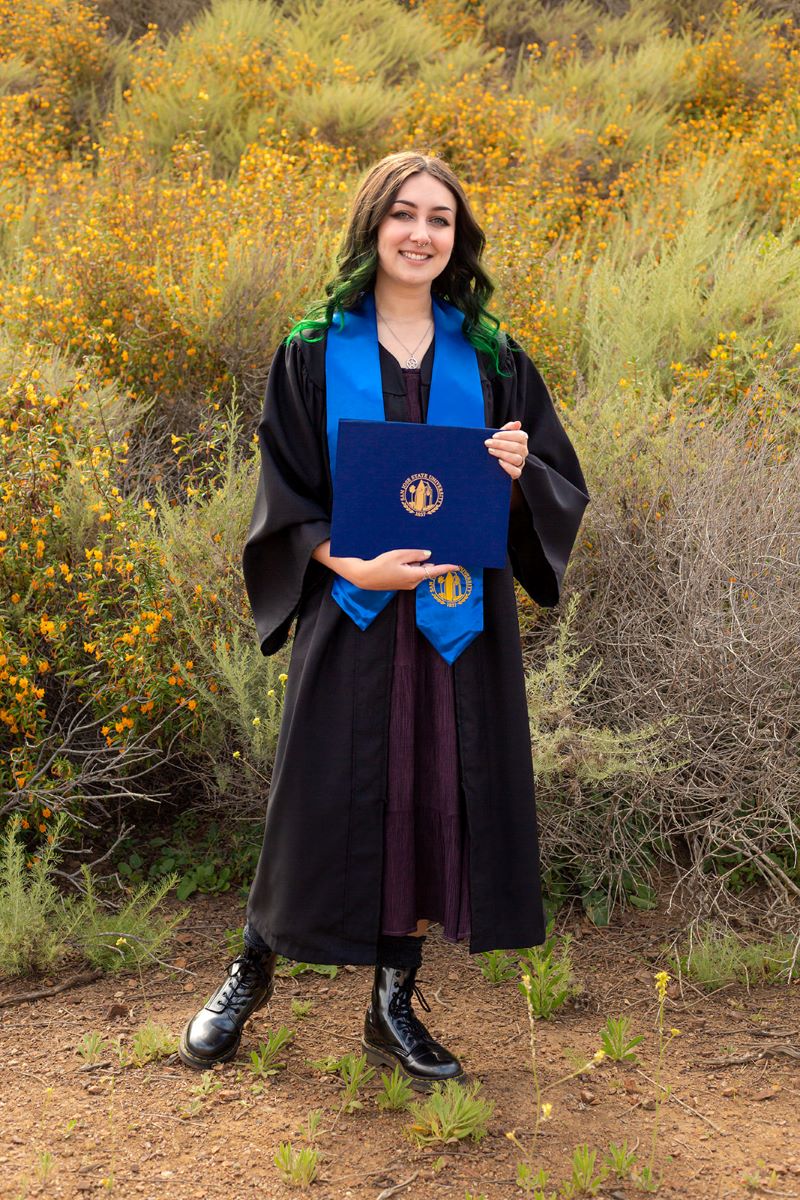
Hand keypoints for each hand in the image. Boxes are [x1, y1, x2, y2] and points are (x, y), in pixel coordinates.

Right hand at [335, 548, 460, 591]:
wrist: (364, 577)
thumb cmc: (380, 564)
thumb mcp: (398, 555)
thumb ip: (415, 554)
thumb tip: (429, 554)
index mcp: (414, 576)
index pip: (435, 571)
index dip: (446, 568)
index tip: (457, 565)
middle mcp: (413, 582)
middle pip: (427, 570)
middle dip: (431, 561)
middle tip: (436, 549)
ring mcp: (406, 584)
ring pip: (418, 571)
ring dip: (418, 563)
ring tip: (414, 551)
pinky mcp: (400, 583)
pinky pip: (411, 573)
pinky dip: (411, 566)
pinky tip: (404, 558)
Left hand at [485, 420, 528, 477]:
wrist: (493, 463)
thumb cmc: (498, 446)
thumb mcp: (501, 436)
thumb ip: (507, 429)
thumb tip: (517, 423)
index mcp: (522, 440)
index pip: (520, 436)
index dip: (507, 435)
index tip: (493, 435)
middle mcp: (524, 451)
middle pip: (517, 447)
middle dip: (500, 444)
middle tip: (487, 443)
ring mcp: (521, 462)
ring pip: (516, 458)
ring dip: (502, 454)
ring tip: (490, 451)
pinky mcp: (517, 473)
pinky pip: (516, 471)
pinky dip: (508, 467)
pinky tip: (499, 462)